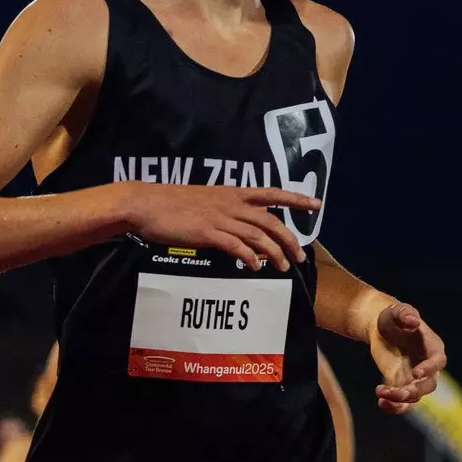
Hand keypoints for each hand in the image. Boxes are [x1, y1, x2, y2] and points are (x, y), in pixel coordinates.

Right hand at [118, 182, 318, 271]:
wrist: (145, 203)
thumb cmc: (171, 203)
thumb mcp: (204, 201)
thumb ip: (225, 211)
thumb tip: (238, 228)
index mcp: (232, 193)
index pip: (272, 193)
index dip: (296, 199)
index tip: (316, 205)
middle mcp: (231, 204)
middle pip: (271, 221)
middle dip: (290, 240)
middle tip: (300, 257)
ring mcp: (220, 218)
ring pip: (258, 235)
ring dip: (274, 253)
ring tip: (283, 268)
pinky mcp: (207, 232)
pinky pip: (236, 246)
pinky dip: (249, 258)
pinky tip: (255, 268)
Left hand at [369, 302, 444, 413]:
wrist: (381, 328)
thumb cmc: (392, 317)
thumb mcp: (396, 311)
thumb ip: (405, 313)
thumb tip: (414, 321)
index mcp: (432, 347)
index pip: (438, 361)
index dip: (430, 368)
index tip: (415, 374)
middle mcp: (428, 365)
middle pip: (429, 385)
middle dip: (415, 391)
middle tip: (398, 392)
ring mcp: (415, 378)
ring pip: (415, 397)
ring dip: (400, 400)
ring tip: (381, 393)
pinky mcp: (402, 384)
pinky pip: (403, 403)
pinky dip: (394, 407)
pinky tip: (381, 403)